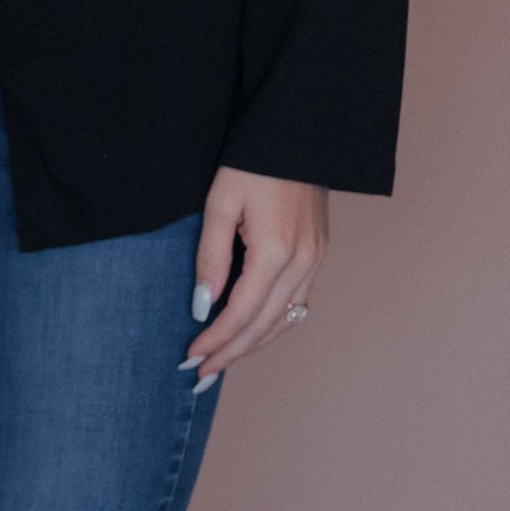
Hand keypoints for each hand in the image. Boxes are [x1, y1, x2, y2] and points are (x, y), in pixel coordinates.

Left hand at [182, 167, 326, 389]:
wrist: (298, 135)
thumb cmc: (253, 163)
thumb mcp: (220, 204)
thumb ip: (210, 257)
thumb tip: (202, 305)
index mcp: (276, 251)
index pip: (241, 313)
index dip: (215, 340)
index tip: (191, 358)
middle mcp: (302, 263)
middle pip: (264, 326)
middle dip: (231, 352)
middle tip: (200, 375)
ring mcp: (316, 261)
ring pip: (284, 320)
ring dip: (253, 344)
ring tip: (222, 361)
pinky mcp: (318, 255)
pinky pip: (297, 304)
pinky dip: (273, 324)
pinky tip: (252, 332)